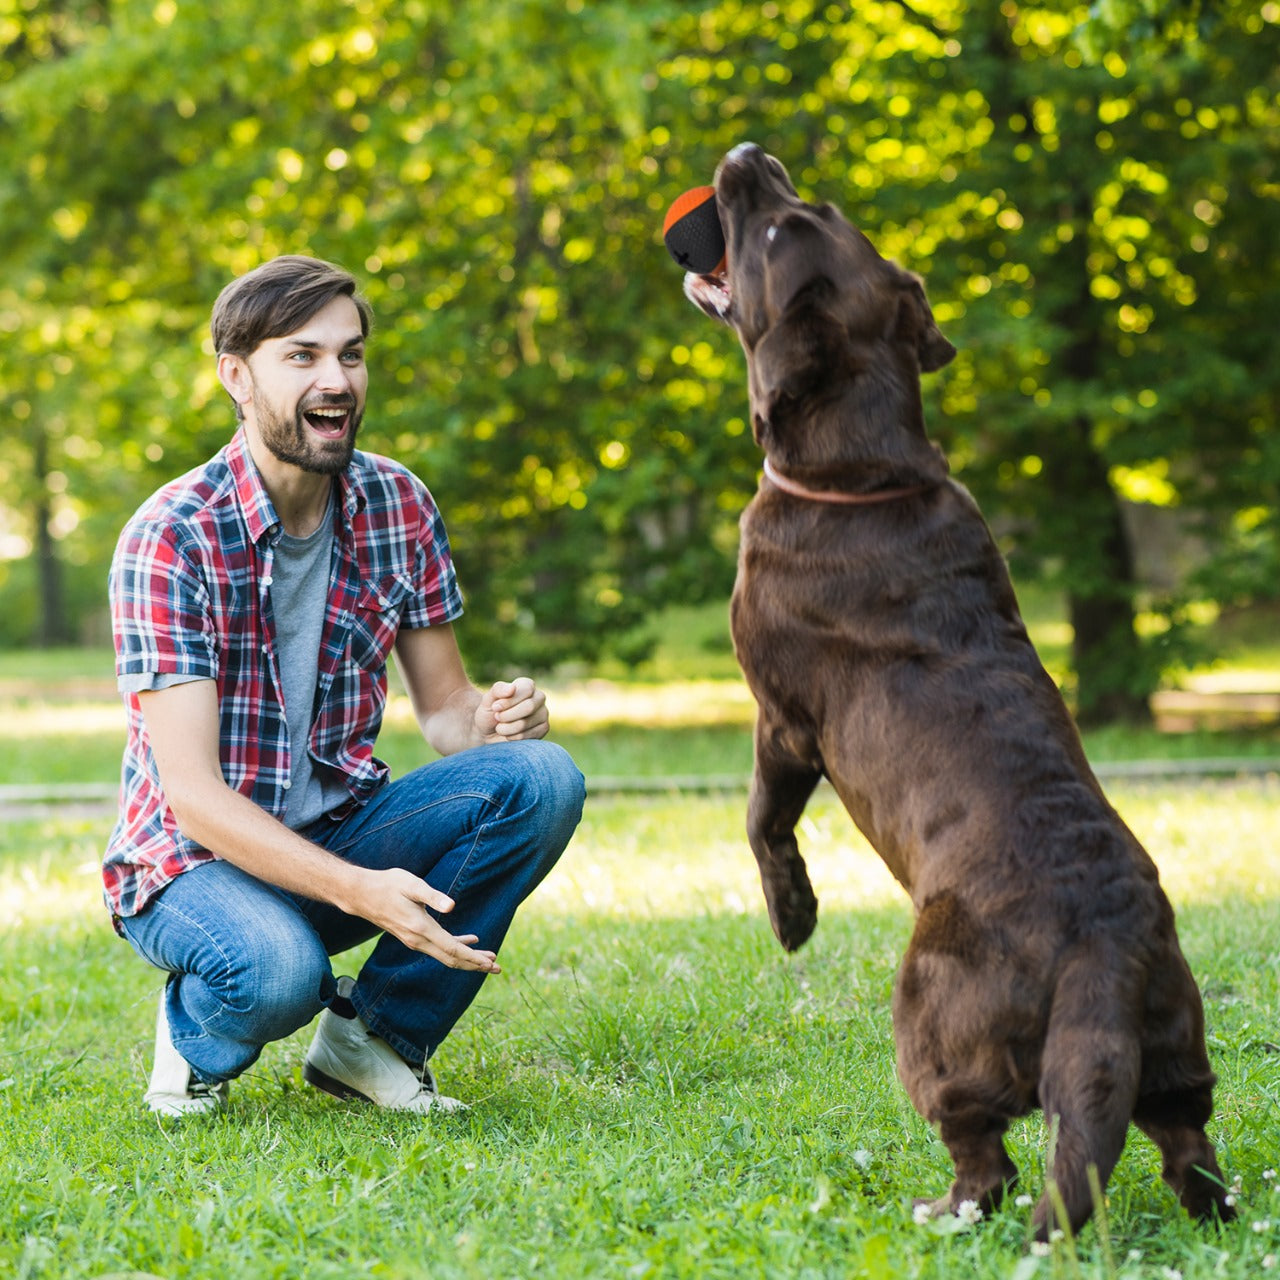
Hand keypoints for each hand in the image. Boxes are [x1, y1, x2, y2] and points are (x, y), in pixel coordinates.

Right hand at [348, 868, 500, 972]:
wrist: (361, 895)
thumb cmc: (388, 885)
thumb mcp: (411, 884)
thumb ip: (432, 896)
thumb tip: (452, 906)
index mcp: (421, 928)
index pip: (452, 949)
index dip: (473, 957)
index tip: (490, 963)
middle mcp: (418, 940)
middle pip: (452, 959)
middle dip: (475, 964)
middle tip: (497, 968)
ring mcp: (414, 941)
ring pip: (446, 955)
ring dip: (468, 958)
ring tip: (489, 959)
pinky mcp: (413, 937)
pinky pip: (438, 947)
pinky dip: (456, 946)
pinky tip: (470, 940)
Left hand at [475, 676, 548, 742]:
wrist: (489, 733)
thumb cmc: (490, 713)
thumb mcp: (488, 699)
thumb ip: (498, 690)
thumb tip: (512, 688)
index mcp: (527, 685)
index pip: (526, 690)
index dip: (509, 701)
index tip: (495, 707)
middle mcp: (538, 697)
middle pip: (529, 706)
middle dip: (507, 716)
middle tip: (497, 718)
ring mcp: (543, 713)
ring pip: (526, 723)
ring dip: (506, 728)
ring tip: (500, 727)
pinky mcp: (543, 728)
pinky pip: (528, 736)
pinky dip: (513, 737)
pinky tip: (509, 734)